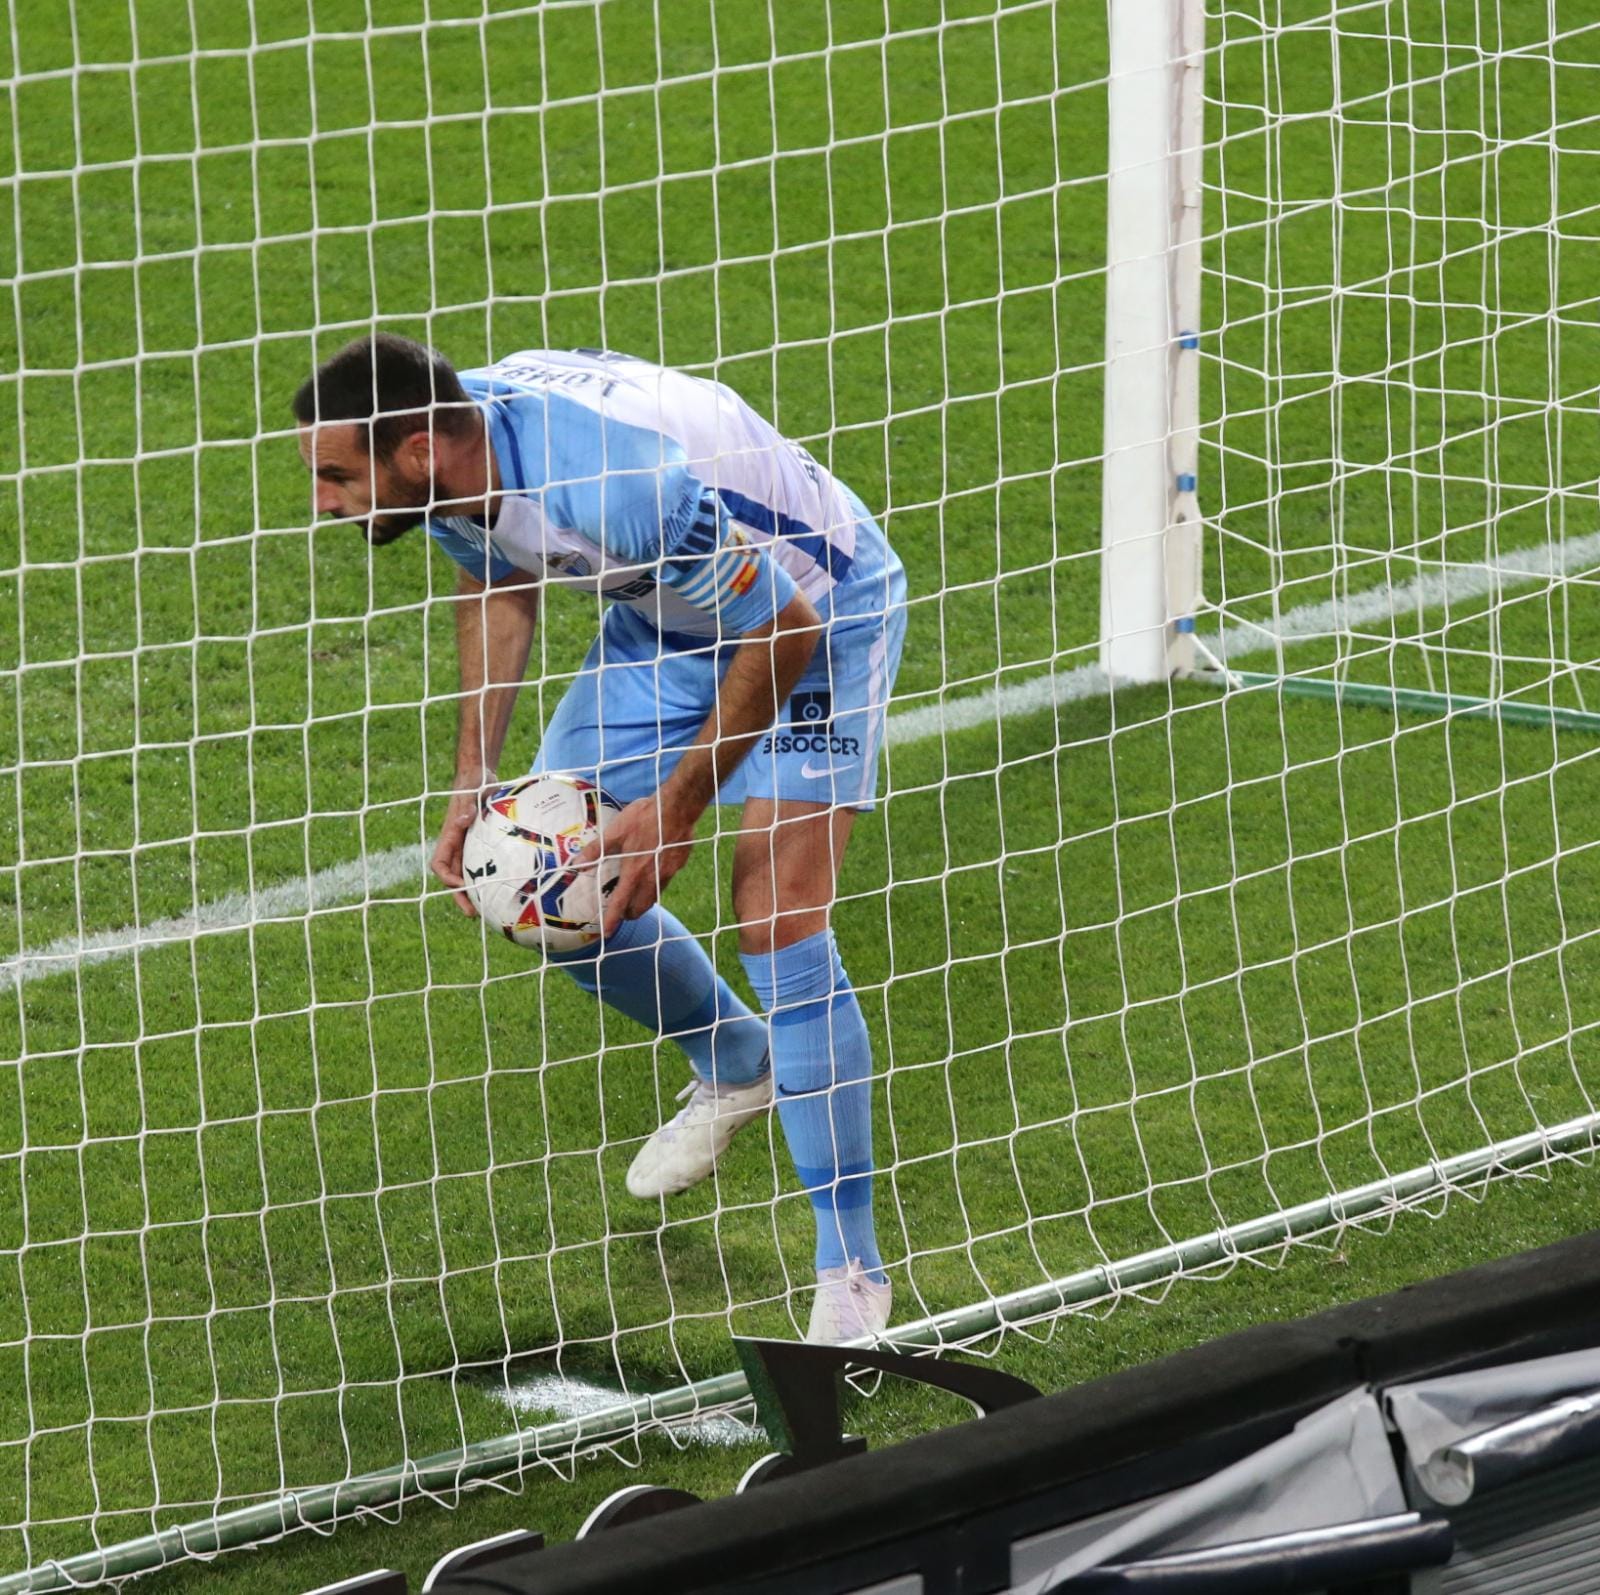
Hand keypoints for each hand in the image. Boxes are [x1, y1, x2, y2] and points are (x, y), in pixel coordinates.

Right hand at [432, 775, 493, 915]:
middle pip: (454, 876)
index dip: (447, 878)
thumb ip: (467, 805)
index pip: (440, 864)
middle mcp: (457, 844)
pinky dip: (491, 877)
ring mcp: (470, 845)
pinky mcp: (483, 842)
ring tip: (489, 908)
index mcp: (450, 835)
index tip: (460, 886)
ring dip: (475, 891)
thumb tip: (464, 819)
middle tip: (472, 913)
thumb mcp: (471, 791)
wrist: (480, 774)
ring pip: (469, 874)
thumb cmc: (473, 781)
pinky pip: (485, 863)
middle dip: (460, 895)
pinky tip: (506, 887)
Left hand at [579, 789, 699, 934]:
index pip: (621, 903)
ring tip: (636, 893)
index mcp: (634, 871)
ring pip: (654, 897)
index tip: (607, 932)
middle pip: (641, 908)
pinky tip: (653, 872)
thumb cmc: (645, 817)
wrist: (677, 808)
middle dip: (630, 913)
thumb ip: (596, 850)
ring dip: (643, 901)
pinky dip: (656, 885)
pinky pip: (665, 883)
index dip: (613, 919)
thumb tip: (577, 864)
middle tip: (623, 910)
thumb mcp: (615, 831)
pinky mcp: (678, 866)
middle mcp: (651, 878)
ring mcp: (667, 873)